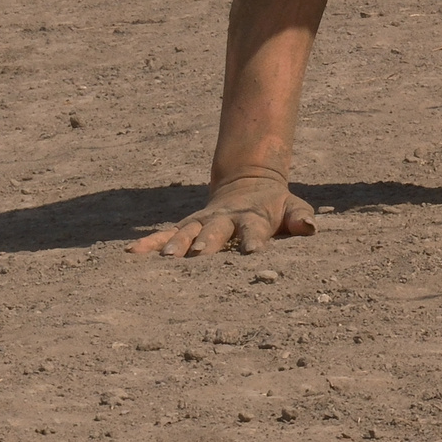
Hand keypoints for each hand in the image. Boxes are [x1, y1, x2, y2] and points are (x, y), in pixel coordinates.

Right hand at [129, 172, 316, 256]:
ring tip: (164, 259)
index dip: (254, 239)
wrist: (249, 182)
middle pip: (214, 232)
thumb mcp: (293, 207)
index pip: (254, 230)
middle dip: (207, 243)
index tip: (252, 251)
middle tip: (198, 255)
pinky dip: (149, 244)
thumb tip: (311, 227)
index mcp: (252, 217)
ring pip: (186, 233)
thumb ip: (301, 218)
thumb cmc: (275, 205)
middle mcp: (224, 219)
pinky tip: (131, 254)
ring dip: (176, 245)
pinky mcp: (186, 227)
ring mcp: (202, 223)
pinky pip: (165, 235)